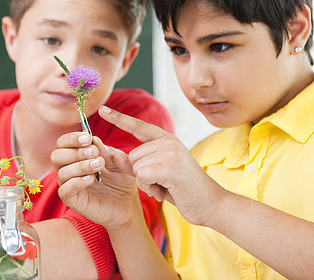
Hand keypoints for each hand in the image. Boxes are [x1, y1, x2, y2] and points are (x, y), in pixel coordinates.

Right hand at [52, 131, 140, 230]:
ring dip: (80, 166)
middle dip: (75, 152)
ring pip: (62, 172)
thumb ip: (106, 151)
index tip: (87, 138)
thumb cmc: (121, 179)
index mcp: (76, 155)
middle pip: (57, 155)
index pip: (63, 143)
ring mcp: (69, 185)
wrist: (128, 203)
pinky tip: (91, 179)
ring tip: (98, 165)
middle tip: (93, 152)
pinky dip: (76, 183)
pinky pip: (64, 190)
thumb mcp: (117, 161)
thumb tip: (94, 139)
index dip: (72, 138)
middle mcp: (69, 168)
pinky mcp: (72, 200)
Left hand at [98, 105, 226, 226]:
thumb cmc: (184, 189)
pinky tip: (167, 191)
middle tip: (162, 182)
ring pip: (136, 167)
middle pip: (132, 156)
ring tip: (167, 186)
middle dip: (141, 174)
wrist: (211, 204)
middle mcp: (168, 142)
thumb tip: (113, 156)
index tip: (103, 109)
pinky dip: (151, 188)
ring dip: (147, 183)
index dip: (118, 118)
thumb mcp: (159, 172)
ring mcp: (170, 152)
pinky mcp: (170, 167)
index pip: (138, 126)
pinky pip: (142, 176)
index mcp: (167, 139)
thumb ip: (139, 163)